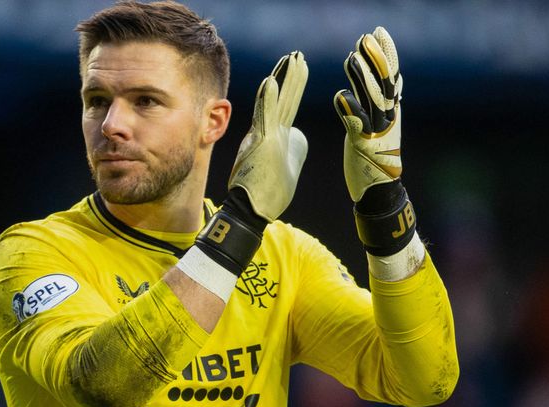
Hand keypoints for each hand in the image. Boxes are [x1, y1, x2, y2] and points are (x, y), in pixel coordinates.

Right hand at [228, 51, 308, 221]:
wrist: (250, 209)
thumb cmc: (266, 194)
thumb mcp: (286, 167)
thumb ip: (291, 149)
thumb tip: (298, 138)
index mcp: (273, 136)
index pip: (285, 105)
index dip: (292, 85)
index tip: (297, 65)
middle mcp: (266, 132)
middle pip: (283, 98)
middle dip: (291, 76)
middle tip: (297, 55)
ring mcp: (264, 137)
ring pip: (276, 102)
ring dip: (283, 79)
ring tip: (292, 59)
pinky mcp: (262, 145)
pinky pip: (264, 118)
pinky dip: (267, 99)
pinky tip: (271, 82)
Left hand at [333, 27, 402, 202]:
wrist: (379, 191)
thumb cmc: (375, 158)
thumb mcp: (380, 125)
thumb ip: (382, 102)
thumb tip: (393, 78)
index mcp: (390, 111)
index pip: (390, 76)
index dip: (385, 53)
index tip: (378, 32)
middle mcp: (387, 118)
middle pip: (383, 83)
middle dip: (374, 59)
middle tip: (364, 38)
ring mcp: (376, 131)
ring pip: (371, 100)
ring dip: (362, 78)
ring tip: (351, 58)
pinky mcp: (363, 145)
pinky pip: (356, 125)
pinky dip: (350, 110)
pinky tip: (340, 96)